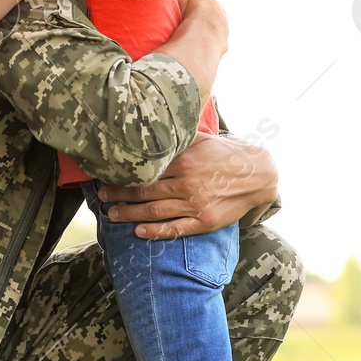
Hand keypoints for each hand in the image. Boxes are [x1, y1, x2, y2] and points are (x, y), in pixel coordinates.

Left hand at [97, 134, 277, 237]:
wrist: (258, 175)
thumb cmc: (226, 154)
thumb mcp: (201, 140)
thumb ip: (177, 139)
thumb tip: (150, 128)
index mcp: (184, 162)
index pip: (146, 170)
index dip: (123, 175)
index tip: (106, 176)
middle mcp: (187, 183)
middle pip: (145, 192)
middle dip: (119, 195)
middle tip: (101, 199)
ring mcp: (196, 204)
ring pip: (155, 211)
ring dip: (130, 214)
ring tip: (113, 216)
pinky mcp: (205, 221)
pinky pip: (176, 228)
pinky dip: (156, 232)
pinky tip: (139, 232)